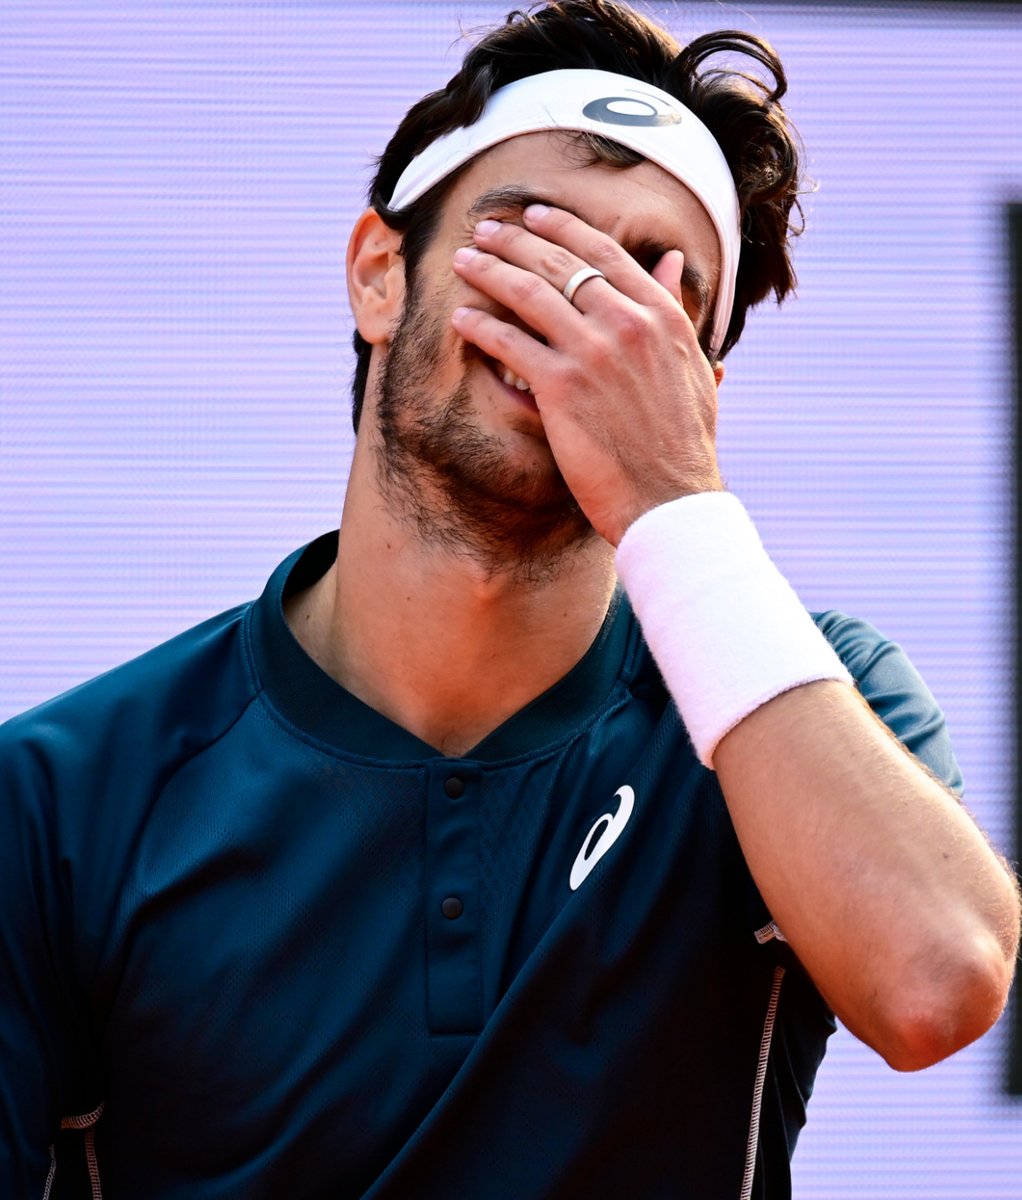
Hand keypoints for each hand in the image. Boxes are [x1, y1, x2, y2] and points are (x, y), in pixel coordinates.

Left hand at [450, 203, 722, 545]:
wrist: (670, 499)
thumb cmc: (683, 443)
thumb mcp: (691, 364)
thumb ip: (673, 308)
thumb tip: (668, 259)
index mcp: (661, 315)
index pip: (604, 253)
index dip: (562, 228)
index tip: (534, 216)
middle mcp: (627, 323)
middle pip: (560, 265)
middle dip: (515, 240)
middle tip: (485, 229)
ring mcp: (593, 352)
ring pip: (530, 293)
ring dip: (490, 270)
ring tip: (464, 260)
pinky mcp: (561, 387)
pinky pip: (510, 343)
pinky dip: (481, 327)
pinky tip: (461, 319)